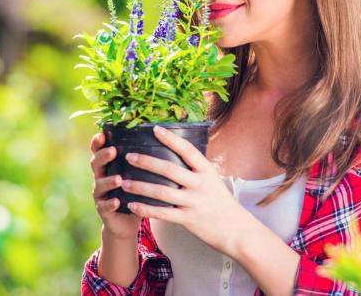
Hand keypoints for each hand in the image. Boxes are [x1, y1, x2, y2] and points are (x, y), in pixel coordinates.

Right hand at [89, 132, 140, 240]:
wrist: (127, 221)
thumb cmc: (136, 191)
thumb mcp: (138, 174)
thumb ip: (144, 159)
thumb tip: (166, 138)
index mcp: (108, 165)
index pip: (99, 149)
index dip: (98, 142)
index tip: (103, 134)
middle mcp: (101, 177)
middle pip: (95, 163)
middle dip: (103, 156)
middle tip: (113, 151)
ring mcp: (100, 194)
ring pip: (99, 184)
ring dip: (108, 181)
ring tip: (119, 179)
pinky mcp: (103, 210)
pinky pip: (104, 206)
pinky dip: (110, 203)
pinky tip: (116, 201)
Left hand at [121, 126, 248, 254]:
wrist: (236, 230)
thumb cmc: (222, 204)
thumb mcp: (213, 181)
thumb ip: (196, 170)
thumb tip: (178, 154)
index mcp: (207, 171)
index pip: (187, 150)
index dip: (171, 139)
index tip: (155, 129)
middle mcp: (200, 184)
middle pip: (170, 169)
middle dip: (147, 162)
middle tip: (129, 156)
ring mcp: (194, 202)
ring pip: (162, 192)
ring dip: (140, 186)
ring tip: (124, 182)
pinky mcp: (188, 219)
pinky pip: (162, 213)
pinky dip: (146, 209)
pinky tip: (132, 205)